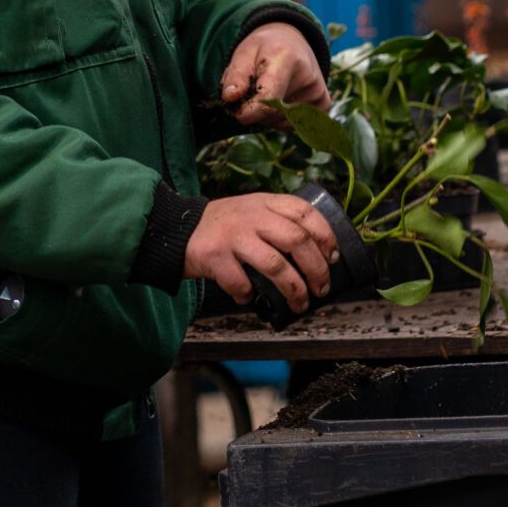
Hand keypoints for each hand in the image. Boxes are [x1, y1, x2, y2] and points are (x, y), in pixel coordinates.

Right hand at [184, 191, 340, 310]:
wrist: (174, 229)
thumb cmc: (221, 226)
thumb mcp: (251, 211)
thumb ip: (277, 223)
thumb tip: (316, 256)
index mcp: (264, 203)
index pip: (305, 212)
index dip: (325, 235)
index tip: (333, 256)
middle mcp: (251, 216)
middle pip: (297, 240)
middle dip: (317, 268)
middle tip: (322, 287)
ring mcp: (233, 236)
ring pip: (276, 265)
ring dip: (294, 289)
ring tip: (300, 303)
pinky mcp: (215, 256)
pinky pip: (241, 283)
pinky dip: (248, 295)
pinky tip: (248, 298)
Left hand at [218, 23, 329, 128]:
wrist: (293, 40)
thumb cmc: (265, 48)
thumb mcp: (244, 52)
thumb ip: (235, 75)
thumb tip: (229, 98)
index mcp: (285, 59)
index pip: (268, 99)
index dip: (248, 112)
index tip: (236, 112)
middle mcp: (308, 77)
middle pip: (273, 114)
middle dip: (254, 111)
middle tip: (250, 92)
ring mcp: (318, 91)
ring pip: (281, 121)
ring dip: (267, 115)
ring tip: (267, 91)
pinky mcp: (324, 102)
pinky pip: (294, 124)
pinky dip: (282, 118)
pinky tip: (281, 99)